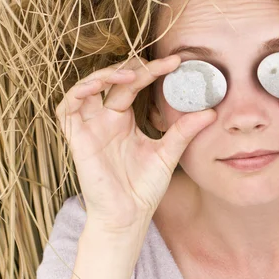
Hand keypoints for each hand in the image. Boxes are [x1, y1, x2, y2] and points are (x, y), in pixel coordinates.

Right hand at [55, 55, 215, 234]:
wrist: (129, 216)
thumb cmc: (144, 188)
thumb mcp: (168, 153)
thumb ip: (184, 131)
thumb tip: (211, 112)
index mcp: (124, 119)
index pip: (134, 84)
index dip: (152, 70)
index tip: (176, 62)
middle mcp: (105, 119)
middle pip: (113, 81)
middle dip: (134, 67)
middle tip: (160, 65)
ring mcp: (90, 127)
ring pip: (86, 88)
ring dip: (104, 74)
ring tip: (130, 73)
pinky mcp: (77, 139)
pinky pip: (67, 108)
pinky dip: (78, 92)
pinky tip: (98, 86)